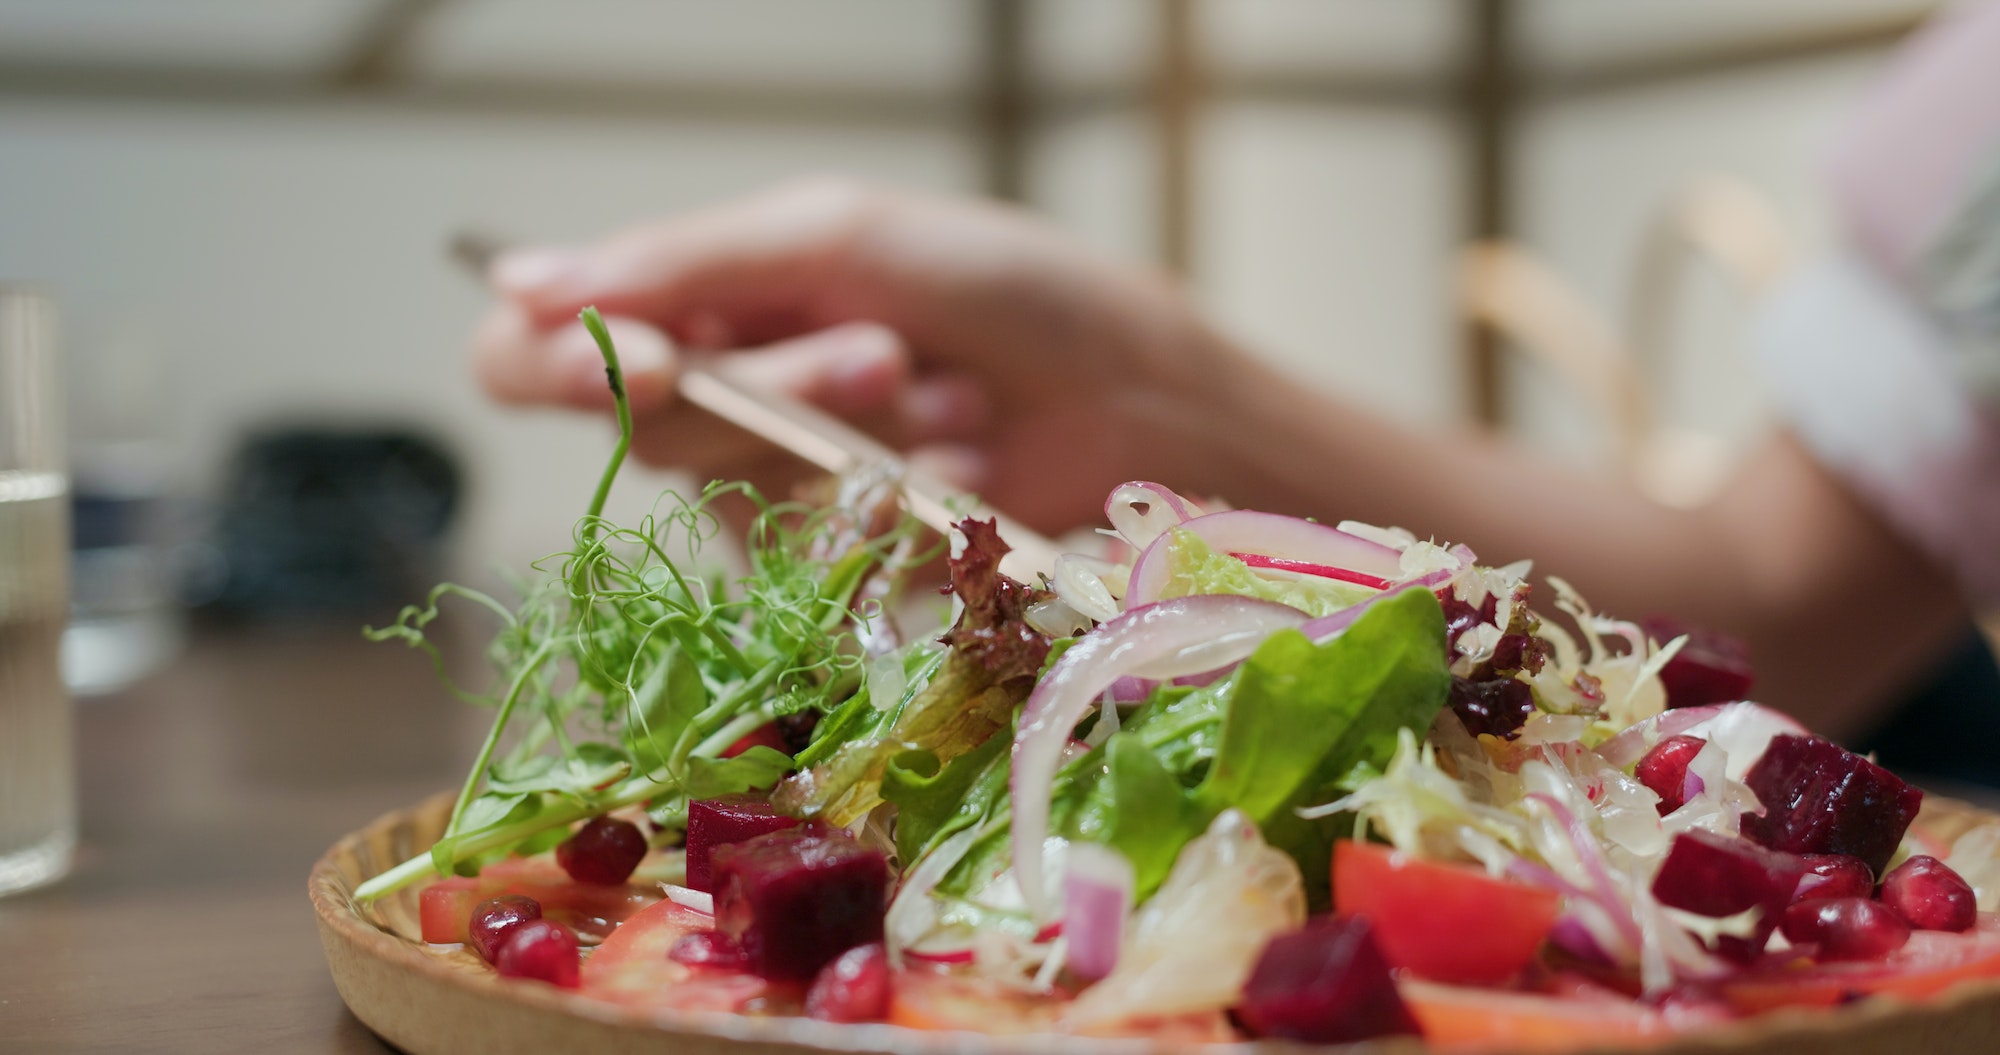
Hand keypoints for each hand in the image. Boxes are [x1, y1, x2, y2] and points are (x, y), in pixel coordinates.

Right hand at [471, 178, 1230, 532]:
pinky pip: (804, 559)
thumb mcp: (840, 239)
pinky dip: (889, 507)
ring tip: (946, 398)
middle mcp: (713, 400)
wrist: (1136, 393)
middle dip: (775, 389)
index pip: (531, 351)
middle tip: (883, 354)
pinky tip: (961, 470)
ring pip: (730, 495)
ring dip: (847, 442)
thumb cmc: (1002, 289)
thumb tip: (514, 280)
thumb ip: (685, 263)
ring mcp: (772, 488)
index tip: (653, 362)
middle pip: (644, 430)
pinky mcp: (830, 567)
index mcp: (693, 304)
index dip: (558, 366)